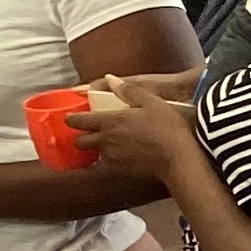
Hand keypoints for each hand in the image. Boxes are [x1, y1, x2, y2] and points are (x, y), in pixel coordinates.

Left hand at [60, 83, 193, 179]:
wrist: (178, 158)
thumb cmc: (167, 128)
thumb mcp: (152, 102)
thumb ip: (128, 90)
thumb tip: (110, 79)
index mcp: (109, 121)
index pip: (78, 121)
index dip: (71, 119)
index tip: (72, 117)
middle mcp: (106, 140)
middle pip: (79, 142)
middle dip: (81, 136)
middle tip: (89, 132)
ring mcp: (112, 157)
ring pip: (94, 154)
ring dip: (97, 148)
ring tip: (109, 143)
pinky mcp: (122, 171)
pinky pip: (109, 165)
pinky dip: (111, 159)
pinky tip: (124, 154)